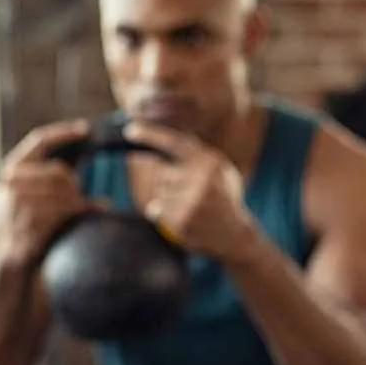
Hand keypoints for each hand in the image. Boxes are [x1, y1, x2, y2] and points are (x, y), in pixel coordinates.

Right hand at [0, 118, 99, 270]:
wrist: (0, 267)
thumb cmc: (14, 232)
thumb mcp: (16, 199)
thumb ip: (36, 181)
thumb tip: (72, 165)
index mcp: (10, 173)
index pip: (38, 142)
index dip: (63, 133)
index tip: (85, 129)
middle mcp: (12, 185)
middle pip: (59, 170)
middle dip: (75, 183)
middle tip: (81, 196)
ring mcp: (19, 204)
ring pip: (65, 190)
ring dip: (81, 199)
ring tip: (91, 205)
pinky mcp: (31, 223)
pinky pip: (68, 209)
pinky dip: (87, 208)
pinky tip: (98, 207)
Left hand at [121, 122, 260, 261]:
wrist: (235, 234)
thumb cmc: (224, 197)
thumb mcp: (220, 170)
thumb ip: (196, 155)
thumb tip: (161, 141)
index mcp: (210, 162)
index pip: (175, 143)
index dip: (150, 135)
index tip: (130, 130)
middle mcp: (201, 180)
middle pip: (162, 173)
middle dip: (171, 183)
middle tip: (191, 194)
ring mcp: (191, 202)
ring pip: (159, 192)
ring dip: (169, 199)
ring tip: (191, 207)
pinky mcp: (181, 221)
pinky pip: (156, 210)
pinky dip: (164, 214)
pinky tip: (185, 218)